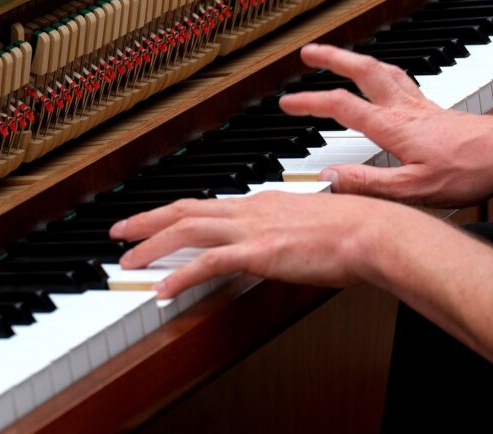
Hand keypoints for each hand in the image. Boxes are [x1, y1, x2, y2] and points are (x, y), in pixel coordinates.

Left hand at [110, 191, 433, 298]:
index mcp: (260, 202)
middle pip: (183, 210)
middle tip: (119, 231)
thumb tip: (276, 242)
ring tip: (127, 260)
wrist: (373, 229)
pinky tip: (161, 290)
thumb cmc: (352, 228)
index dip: (173, 214)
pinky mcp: (259, 252)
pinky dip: (179, 276)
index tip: (153, 222)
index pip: (205, 205)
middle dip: (146, 220)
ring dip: (151, 245)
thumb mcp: (308, 222)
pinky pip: (207, 264)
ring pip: (186, 231)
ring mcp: (251, 229)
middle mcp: (249, 209)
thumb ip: (285, 230)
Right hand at [281, 44, 492, 206]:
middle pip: (363, 71)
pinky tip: (385, 81)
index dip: (310, 102)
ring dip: (357, 60)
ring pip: (384, 70)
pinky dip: (383, 73)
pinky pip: (402, 81)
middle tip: (309, 52)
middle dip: (332, 59)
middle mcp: (405, 109)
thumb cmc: (470, 172)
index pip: (341, 107)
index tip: (287, 102)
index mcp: (393, 127)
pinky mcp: (436, 109)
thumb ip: (367, 184)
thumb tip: (329, 178)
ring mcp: (422, 106)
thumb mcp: (413, 190)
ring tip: (341, 57)